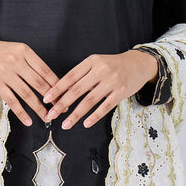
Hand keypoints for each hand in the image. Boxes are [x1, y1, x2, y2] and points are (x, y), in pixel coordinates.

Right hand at [0, 36, 57, 126]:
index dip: (57, 85)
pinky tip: (28, 121)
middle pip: (39, 83)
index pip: (45, 70)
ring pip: (27, 94)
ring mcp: (6, 73)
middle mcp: (16, 62)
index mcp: (25, 52)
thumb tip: (53, 83)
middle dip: (53, 98)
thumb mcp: (19, 50)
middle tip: (61, 108)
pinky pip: (12, 101)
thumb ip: (33, 64)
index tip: (65, 95)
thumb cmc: (3, 52)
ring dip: (39, 108)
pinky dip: (21, 113)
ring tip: (47, 117)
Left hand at [42, 50, 157, 128]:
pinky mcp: (121, 92)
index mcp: (91, 61)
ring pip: (89, 101)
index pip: (70, 77)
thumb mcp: (97, 63)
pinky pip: (105, 106)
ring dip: (75, 114)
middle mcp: (101, 70)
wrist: (138, 63)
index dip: (57, 89)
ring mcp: (112, 81)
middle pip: (77, 90)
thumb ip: (82, 75)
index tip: (46, 99)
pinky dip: (94, 116)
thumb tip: (62, 92)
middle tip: (50, 115)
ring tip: (65, 124)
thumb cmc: (113, 65)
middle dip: (61, 104)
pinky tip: (85, 124)